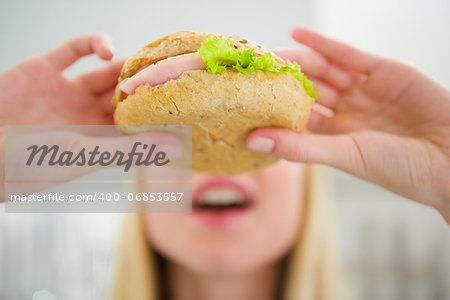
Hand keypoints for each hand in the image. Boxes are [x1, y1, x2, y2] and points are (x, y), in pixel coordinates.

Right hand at [0, 34, 182, 201]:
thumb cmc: (30, 165)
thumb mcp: (85, 156)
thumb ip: (130, 148)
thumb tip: (175, 147)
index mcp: (96, 135)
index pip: (133, 119)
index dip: (154, 109)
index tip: (179, 98)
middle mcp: (84, 112)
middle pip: (122, 92)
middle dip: (142, 83)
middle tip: (168, 71)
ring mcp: (65, 90)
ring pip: (103, 70)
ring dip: (124, 63)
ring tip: (145, 59)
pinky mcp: (44, 69)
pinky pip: (73, 50)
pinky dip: (93, 43)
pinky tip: (108, 49)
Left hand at [247, 26, 449, 222]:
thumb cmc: (398, 167)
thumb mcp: (343, 156)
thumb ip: (299, 147)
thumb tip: (252, 141)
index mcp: (334, 134)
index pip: (297, 115)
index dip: (273, 105)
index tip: (247, 95)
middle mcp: (345, 111)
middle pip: (308, 89)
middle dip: (283, 78)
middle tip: (255, 67)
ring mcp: (363, 90)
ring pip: (324, 69)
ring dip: (299, 59)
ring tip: (272, 52)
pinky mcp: (382, 71)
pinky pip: (347, 54)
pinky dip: (323, 43)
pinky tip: (298, 34)